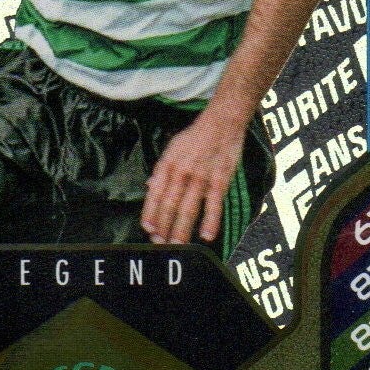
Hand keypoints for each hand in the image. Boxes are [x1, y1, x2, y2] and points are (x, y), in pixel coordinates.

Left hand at [141, 118, 245, 243]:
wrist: (221, 123)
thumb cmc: (195, 136)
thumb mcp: (172, 148)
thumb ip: (161, 170)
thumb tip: (149, 187)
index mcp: (168, 164)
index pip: (155, 193)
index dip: (150, 212)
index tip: (148, 229)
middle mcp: (181, 172)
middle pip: (170, 205)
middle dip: (163, 227)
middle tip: (160, 244)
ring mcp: (201, 177)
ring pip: (188, 209)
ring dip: (181, 230)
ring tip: (177, 246)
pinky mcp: (220, 180)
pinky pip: (213, 205)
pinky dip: (210, 222)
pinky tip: (206, 236)